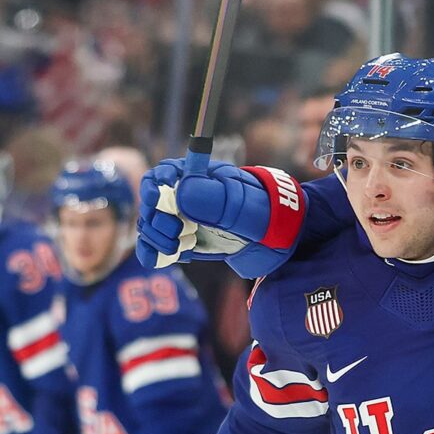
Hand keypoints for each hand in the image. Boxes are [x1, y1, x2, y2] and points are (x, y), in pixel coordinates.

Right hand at [137, 160, 303, 277]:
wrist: (281, 238)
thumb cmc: (265, 213)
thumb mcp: (244, 205)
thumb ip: (216, 199)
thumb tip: (180, 192)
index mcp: (200, 177)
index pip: (163, 173)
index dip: (154, 186)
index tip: (155, 200)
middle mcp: (187, 197)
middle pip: (152, 203)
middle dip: (157, 218)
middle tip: (176, 231)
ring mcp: (184, 219)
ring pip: (152, 225)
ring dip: (156, 237)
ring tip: (178, 248)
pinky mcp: (185, 241)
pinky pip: (157, 246)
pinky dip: (153, 253)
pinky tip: (160, 259)